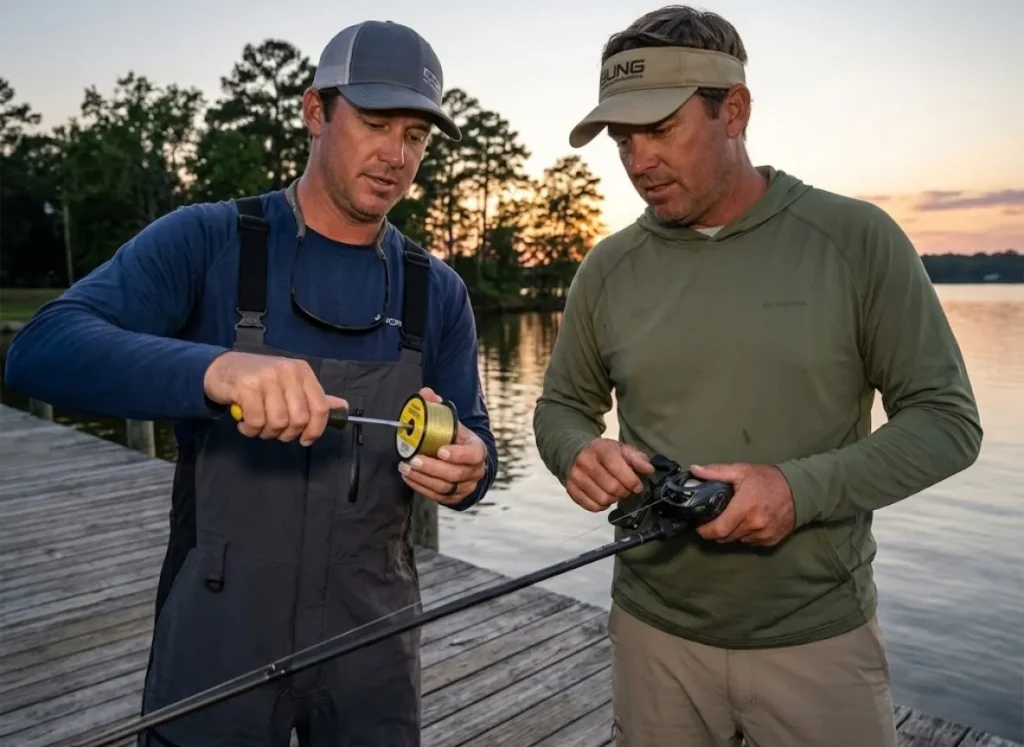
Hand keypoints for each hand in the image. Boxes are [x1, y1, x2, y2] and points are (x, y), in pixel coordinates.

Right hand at [203, 351, 346, 445]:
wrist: (222, 368)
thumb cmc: (258, 379)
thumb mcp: (289, 383)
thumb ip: (313, 397)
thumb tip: (342, 408)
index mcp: (302, 372)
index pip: (320, 407)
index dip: (315, 430)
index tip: (304, 440)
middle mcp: (288, 372)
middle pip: (299, 419)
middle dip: (287, 434)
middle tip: (274, 431)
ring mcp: (267, 378)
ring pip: (278, 422)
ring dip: (267, 433)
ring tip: (257, 426)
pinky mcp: (247, 387)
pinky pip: (256, 421)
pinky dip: (250, 430)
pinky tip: (245, 424)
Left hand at [398, 387, 486, 504]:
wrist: (468, 462)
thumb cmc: (457, 440)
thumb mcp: (453, 423)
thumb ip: (439, 409)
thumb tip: (425, 393)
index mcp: (478, 450)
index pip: (473, 454)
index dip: (458, 454)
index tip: (440, 450)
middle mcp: (476, 471)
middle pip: (455, 473)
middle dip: (432, 467)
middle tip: (413, 459)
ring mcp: (466, 486)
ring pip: (445, 487)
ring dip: (423, 477)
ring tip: (405, 467)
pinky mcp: (455, 498)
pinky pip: (438, 496)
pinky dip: (421, 487)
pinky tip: (408, 477)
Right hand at [567, 438, 654, 512]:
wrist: (577, 452)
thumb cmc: (604, 452)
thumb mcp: (622, 450)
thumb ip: (637, 458)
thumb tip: (649, 469)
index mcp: (600, 449)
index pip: (617, 468)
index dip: (631, 481)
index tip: (637, 486)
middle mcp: (585, 462)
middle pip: (612, 487)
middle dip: (624, 492)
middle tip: (626, 489)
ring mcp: (576, 476)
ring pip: (602, 499)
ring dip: (613, 499)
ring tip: (614, 492)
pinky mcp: (571, 489)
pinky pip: (591, 506)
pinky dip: (601, 506)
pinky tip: (604, 497)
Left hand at [690, 463, 795, 545]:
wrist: (800, 490)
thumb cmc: (767, 479)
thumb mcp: (741, 471)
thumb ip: (716, 472)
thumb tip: (694, 470)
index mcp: (745, 508)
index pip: (718, 529)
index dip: (705, 531)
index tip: (699, 525)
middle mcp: (754, 525)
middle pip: (725, 537)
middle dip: (716, 531)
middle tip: (714, 519)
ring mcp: (764, 535)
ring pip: (737, 540)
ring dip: (731, 533)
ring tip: (732, 518)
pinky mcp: (771, 541)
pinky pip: (750, 542)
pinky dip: (745, 535)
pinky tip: (747, 522)